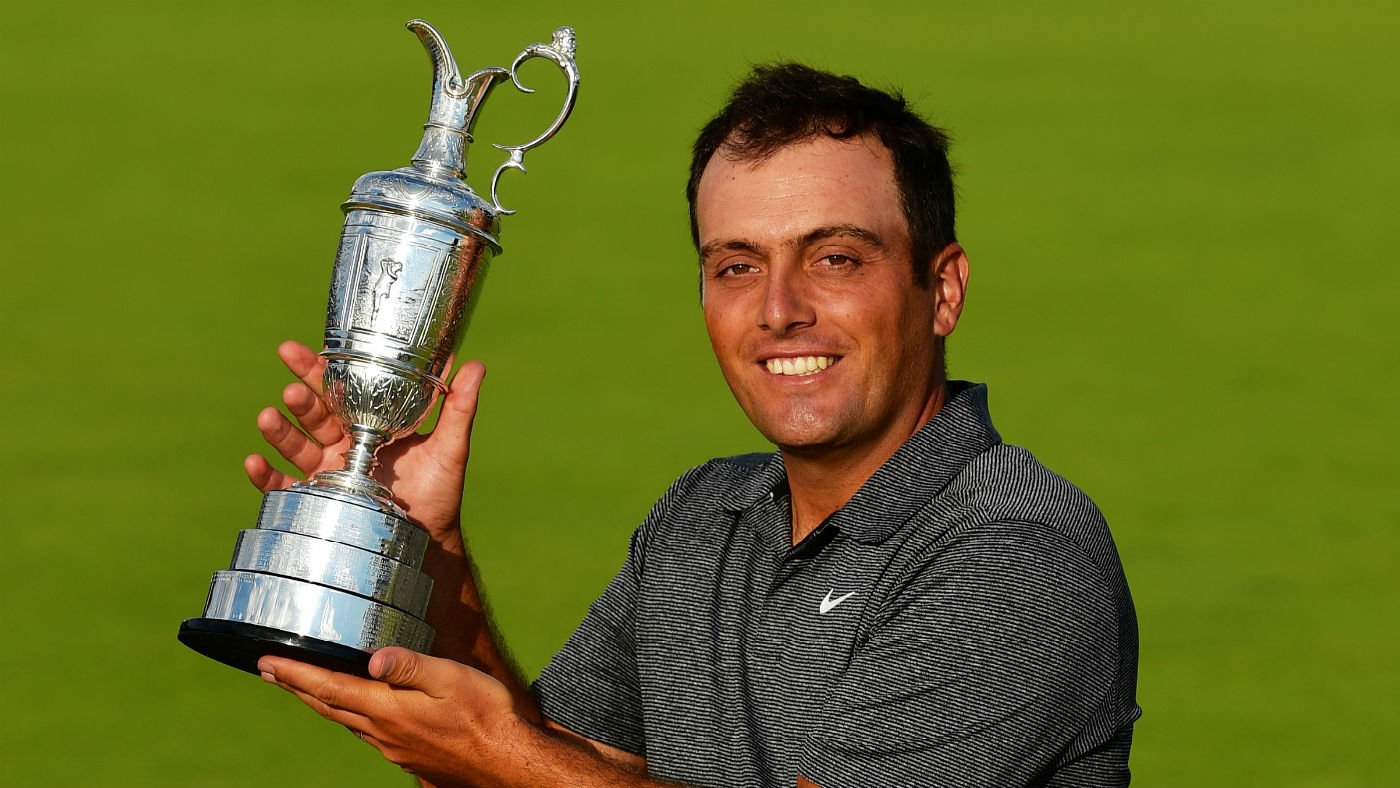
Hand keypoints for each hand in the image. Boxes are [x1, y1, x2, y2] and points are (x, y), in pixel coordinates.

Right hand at [244, 340, 484, 544]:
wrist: (428, 541)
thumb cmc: (439, 491)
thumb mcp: (449, 446)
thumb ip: (459, 407)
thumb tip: (475, 364)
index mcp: (368, 424)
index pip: (339, 390)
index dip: (317, 369)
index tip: (296, 349)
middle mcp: (343, 445)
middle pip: (313, 415)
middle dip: (299, 399)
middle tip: (291, 387)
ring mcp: (327, 474)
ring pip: (296, 447)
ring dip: (280, 432)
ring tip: (267, 417)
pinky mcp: (316, 503)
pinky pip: (284, 489)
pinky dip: (265, 477)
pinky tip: (253, 462)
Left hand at [258, 649, 516, 786]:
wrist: (505, 761)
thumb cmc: (485, 714)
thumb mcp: (451, 678)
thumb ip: (411, 666)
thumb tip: (373, 657)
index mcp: (388, 710)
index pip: (329, 687)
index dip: (295, 673)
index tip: (265, 662)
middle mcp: (382, 732)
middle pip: (328, 705)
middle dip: (296, 686)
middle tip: (269, 670)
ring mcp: (393, 748)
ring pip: (345, 720)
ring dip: (320, 700)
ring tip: (304, 685)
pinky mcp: (407, 755)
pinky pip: (366, 732)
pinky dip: (348, 714)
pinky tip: (356, 710)